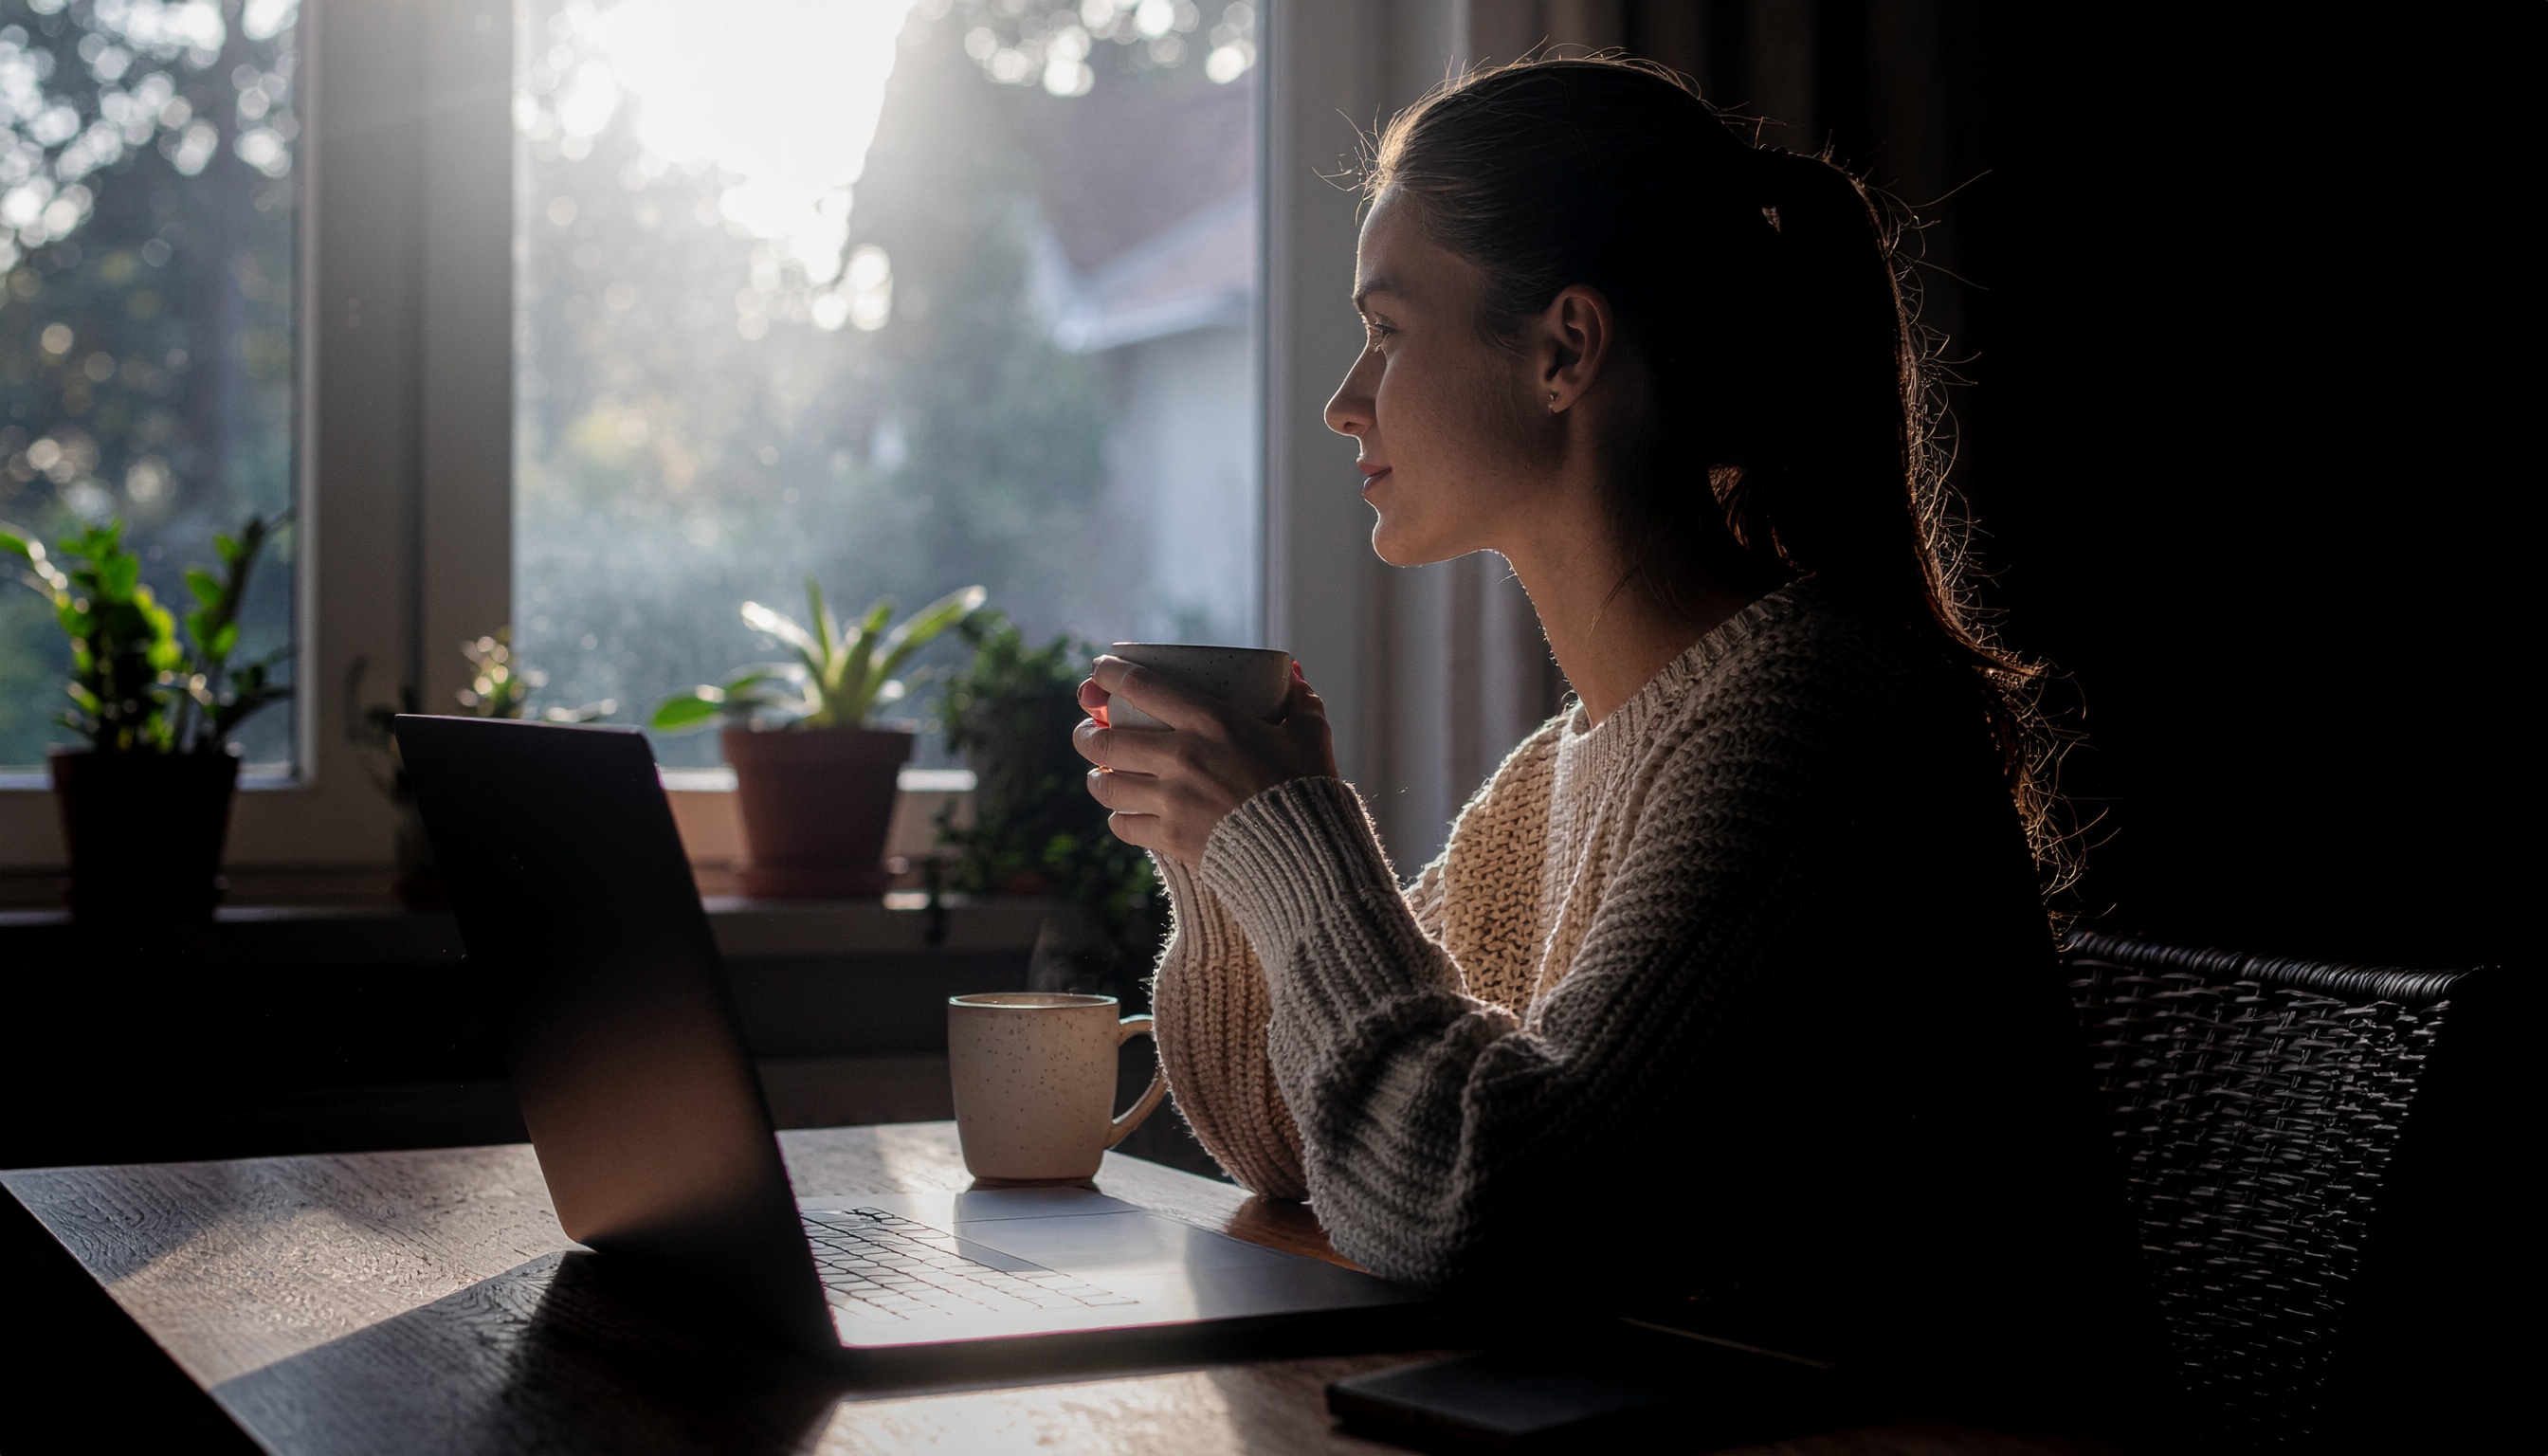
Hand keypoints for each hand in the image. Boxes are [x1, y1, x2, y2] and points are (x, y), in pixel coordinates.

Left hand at [1074, 658, 1337, 864]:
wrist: (1308, 852)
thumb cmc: (1308, 787)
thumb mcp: (1310, 733)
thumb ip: (1299, 699)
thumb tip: (1291, 673)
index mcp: (1211, 721)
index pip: (1140, 686)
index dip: (1109, 673)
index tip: (1098, 670)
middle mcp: (1182, 756)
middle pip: (1105, 740)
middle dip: (1087, 733)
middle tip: (1089, 731)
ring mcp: (1172, 800)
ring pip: (1105, 785)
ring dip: (1095, 778)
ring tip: (1097, 775)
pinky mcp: (1171, 837)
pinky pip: (1123, 825)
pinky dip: (1119, 818)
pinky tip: (1124, 814)